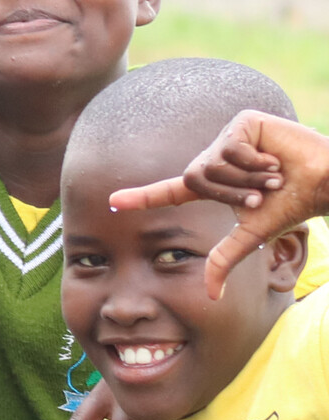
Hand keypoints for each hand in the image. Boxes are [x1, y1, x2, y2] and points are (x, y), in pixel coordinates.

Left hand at [110, 110, 328, 297]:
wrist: (322, 182)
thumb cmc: (290, 205)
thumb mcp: (250, 235)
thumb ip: (224, 260)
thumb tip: (211, 297)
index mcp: (212, 185)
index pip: (168, 193)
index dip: (141, 198)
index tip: (111, 203)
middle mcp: (214, 160)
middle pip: (195, 180)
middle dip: (232, 193)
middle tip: (263, 193)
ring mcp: (225, 139)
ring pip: (211, 164)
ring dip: (247, 178)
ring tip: (273, 174)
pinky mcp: (240, 122)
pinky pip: (230, 147)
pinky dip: (255, 160)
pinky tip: (274, 157)